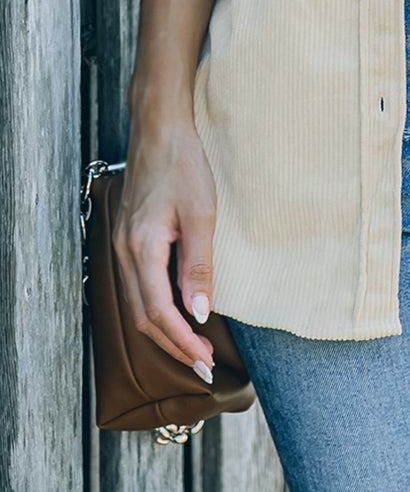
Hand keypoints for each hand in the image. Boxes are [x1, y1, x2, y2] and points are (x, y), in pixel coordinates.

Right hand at [113, 122, 217, 381]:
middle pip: (143, 316)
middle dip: (173, 345)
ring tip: (193, 347)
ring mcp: (122, 244)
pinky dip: (156, 307)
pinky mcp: (128, 237)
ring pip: (137, 304)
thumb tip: (201, 314)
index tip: (205, 361)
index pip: (158, 313)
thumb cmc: (183, 162)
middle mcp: (124, 251)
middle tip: (203, 365)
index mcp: (141, 248)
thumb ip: (198, 266)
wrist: (159, 126)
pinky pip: (138, 285)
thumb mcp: (201, 213)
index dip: (182, 341)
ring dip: (164, 330)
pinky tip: (177, 312)